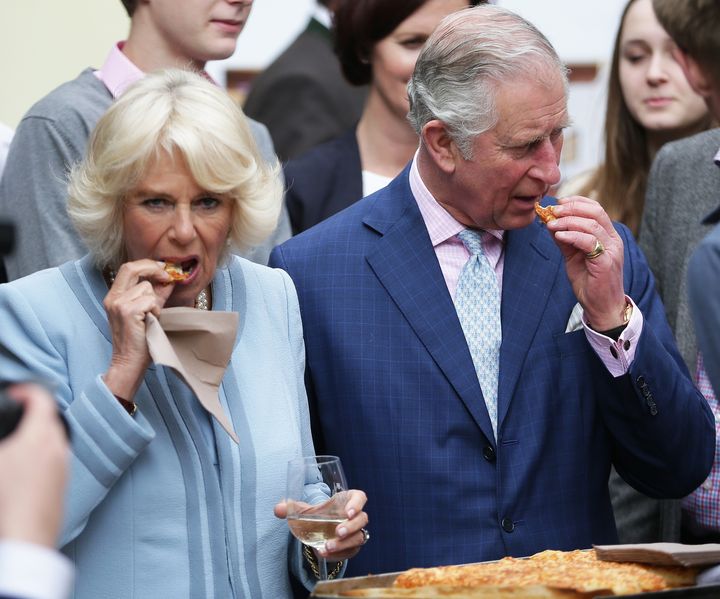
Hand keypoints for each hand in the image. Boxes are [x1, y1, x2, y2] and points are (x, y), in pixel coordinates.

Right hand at [0, 383, 68, 546]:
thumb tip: (7, 445)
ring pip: (53, 441)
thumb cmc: (3, 501)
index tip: (13, 394)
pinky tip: (21, 470)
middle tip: (12, 417)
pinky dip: (39, 457)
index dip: (26, 390)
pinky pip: (53, 462)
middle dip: (30, 414)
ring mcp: (63, 469)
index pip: (41, 398)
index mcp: (40, 435)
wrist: (24, 542)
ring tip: (13, 445)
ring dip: (35, 437)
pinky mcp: (61, 487)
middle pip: (49, 419)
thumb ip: (1, 440)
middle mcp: (58, 448)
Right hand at [103, 260, 173, 399]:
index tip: (163, 268)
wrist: (129, 362)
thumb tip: (168, 280)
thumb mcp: (147, 313)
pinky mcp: (127, 312)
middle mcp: (112, 298)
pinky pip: (150, 301)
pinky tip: (151, 322)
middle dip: (153, 268)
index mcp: (114, 296)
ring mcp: (118, 304)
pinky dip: (156, 311)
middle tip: (168, 276)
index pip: (127, 268)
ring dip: (155, 302)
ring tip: (151, 318)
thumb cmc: (139, 340)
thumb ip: (156, 295)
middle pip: (131, 268)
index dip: (147, 264)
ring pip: (146, 288)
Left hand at [274, 489, 368, 559]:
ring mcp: (356, 532)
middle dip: (351, 527)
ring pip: (359, 537)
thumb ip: (292, 509)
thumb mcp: (305, 511)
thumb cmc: (317, 515)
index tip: (348, 512)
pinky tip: (325, 554)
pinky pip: (351, 552)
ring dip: (344, 544)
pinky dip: (339, 554)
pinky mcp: (352, 547)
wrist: (319, 530)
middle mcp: (355, 516)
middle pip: (362, 519)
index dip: (357, 504)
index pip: (360, 497)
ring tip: (327, 547)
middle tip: (337, 532)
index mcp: (347, 500)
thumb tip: (278, 509)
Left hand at [546, 196, 626, 329]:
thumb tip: (550, 223)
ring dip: (568, 221)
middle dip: (571, 208)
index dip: (577, 202)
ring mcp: (611, 250)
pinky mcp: (606, 261)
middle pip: (595, 211)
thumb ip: (565, 240)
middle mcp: (612, 239)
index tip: (558, 202)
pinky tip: (559, 236)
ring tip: (551, 224)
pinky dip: (572, 236)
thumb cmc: (589, 282)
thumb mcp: (573, 256)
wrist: (601, 306)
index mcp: (607, 235)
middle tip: (553, 211)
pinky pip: (589, 241)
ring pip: (591, 224)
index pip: (596, 209)